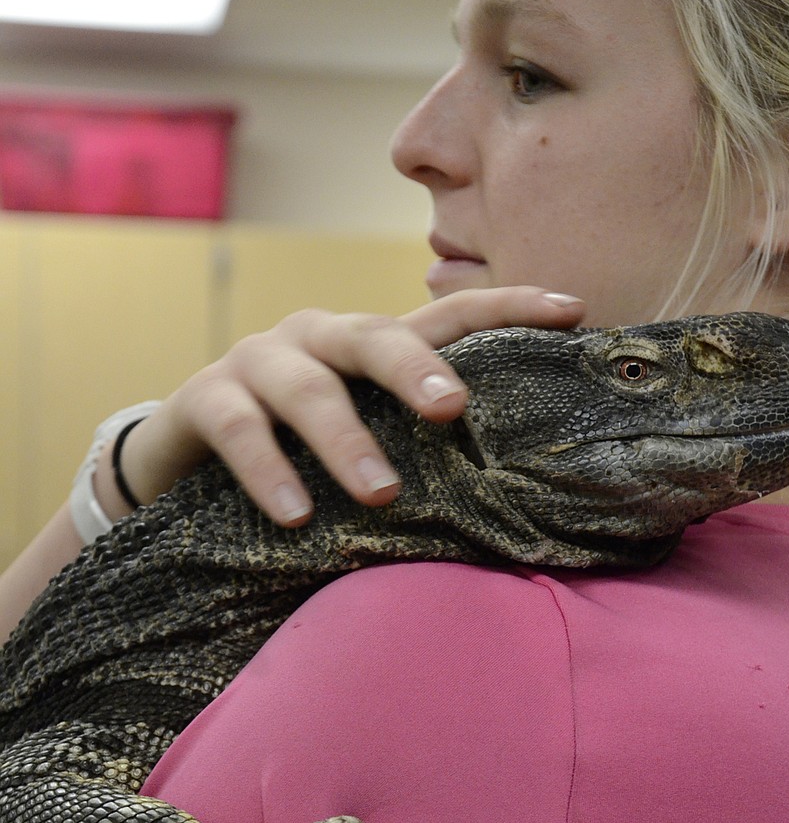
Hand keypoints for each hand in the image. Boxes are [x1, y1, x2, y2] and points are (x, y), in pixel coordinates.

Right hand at [117, 288, 583, 524]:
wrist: (182, 459)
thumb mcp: (362, 435)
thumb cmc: (298, 450)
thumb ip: (417, 442)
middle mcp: (317, 337)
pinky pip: (239, 430)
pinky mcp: (204, 398)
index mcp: (367, 344)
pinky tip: (296, 515)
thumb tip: (514, 487)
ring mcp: (258, 361)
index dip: (506, 307)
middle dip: (416, 368)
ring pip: (307, 389)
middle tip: (453, 410)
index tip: (573, 310)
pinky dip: (269, 472)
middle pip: (373, 336)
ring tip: (380, 493)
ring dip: (345, 440)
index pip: (444, 317)